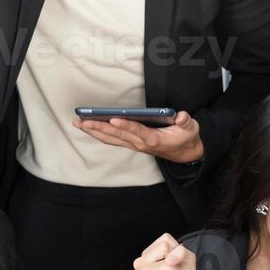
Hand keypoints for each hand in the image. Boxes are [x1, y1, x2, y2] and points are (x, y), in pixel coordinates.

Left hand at [74, 111, 203, 163]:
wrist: (185, 153)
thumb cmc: (186, 138)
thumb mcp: (191, 128)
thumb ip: (186, 122)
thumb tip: (182, 116)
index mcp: (154, 139)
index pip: (137, 131)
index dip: (126, 125)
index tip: (113, 118)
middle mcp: (141, 143)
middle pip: (117, 135)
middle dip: (100, 127)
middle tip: (83, 120)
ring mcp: (135, 145)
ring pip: (111, 138)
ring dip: (94, 132)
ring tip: (79, 123)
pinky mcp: (132, 144)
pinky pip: (113, 140)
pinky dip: (100, 134)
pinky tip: (90, 128)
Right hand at [134, 233, 195, 269]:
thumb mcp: (188, 258)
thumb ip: (181, 251)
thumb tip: (168, 259)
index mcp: (151, 251)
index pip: (164, 239)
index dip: (176, 250)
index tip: (177, 262)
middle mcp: (144, 260)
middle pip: (163, 247)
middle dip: (174, 260)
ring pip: (163, 262)